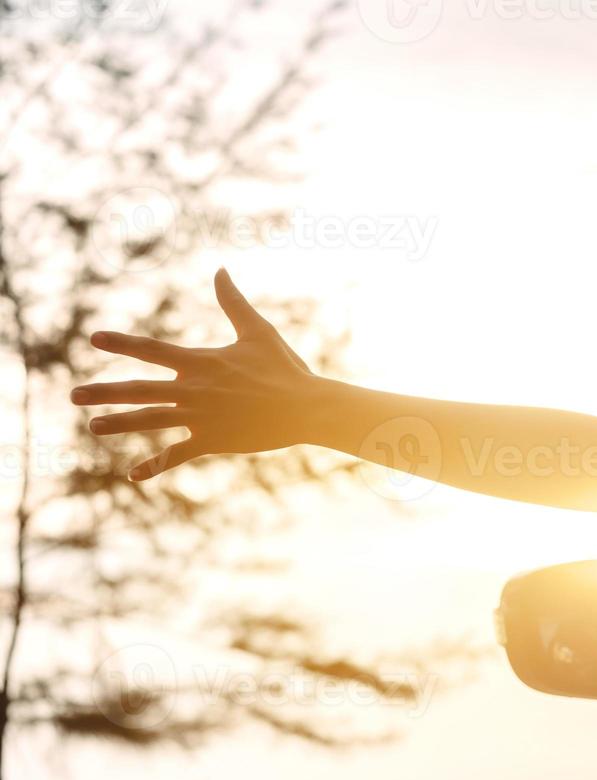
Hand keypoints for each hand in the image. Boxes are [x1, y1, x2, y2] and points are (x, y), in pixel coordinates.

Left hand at [73, 269, 317, 480]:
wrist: (306, 407)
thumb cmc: (284, 368)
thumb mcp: (257, 331)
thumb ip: (233, 302)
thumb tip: (220, 270)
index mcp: (201, 362)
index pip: (152, 350)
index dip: (122, 343)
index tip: (94, 338)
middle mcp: (194, 389)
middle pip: (140, 390)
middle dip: (104, 392)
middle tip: (74, 395)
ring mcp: (201, 417)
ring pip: (151, 420)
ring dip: (120, 423)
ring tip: (93, 426)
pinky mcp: (213, 440)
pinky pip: (178, 455)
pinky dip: (155, 465)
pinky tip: (133, 474)